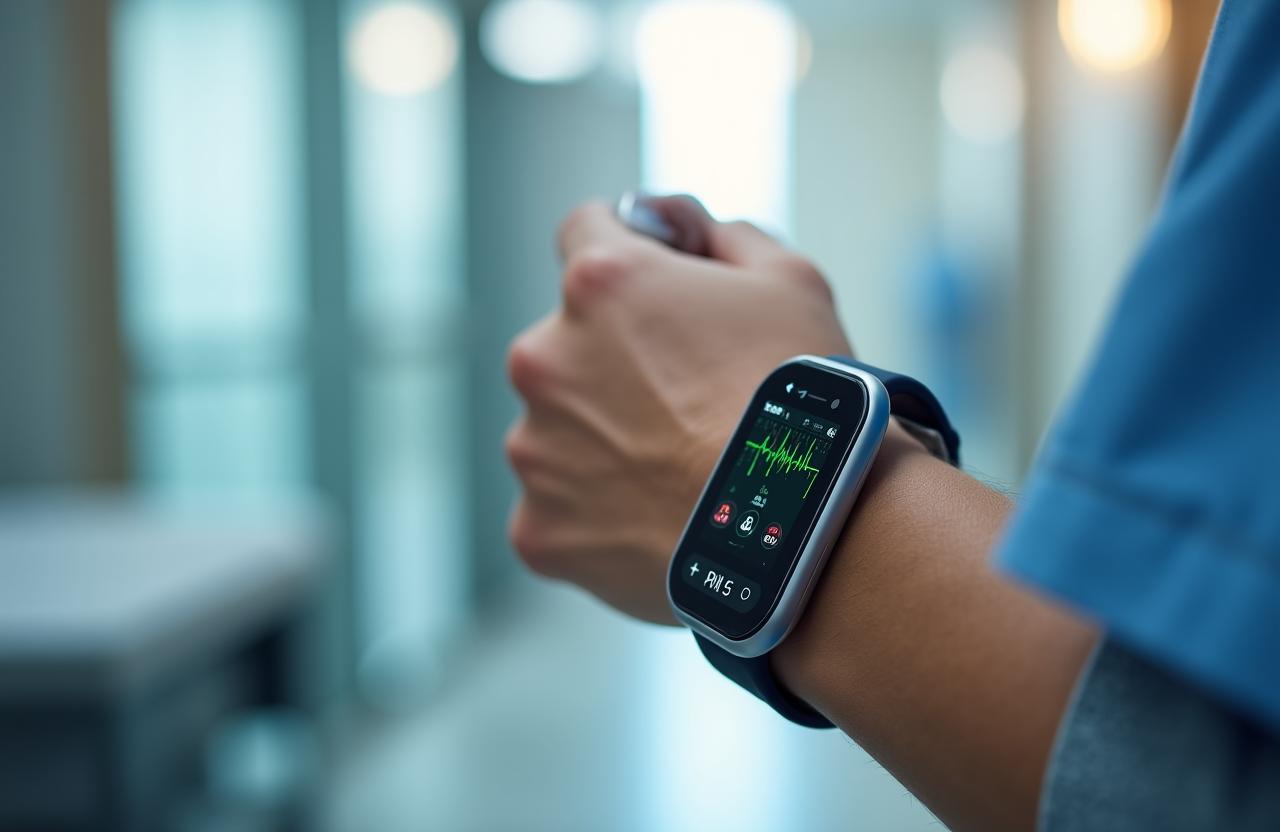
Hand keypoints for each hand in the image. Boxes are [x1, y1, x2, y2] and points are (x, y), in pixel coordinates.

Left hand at [505, 197, 852, 623]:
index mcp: (600, 285)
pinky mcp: (538, 530)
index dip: (631, 253)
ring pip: (562, 430)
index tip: (661, 288)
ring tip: (682, 470)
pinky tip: (661, 520)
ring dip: (605, 440)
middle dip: (619, 361)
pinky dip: (600, 515)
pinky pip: (560, 511)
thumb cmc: (807, 403)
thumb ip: (723, 236)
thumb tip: (681, 226)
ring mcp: (534, 450)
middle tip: (692, 402)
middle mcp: (545, 359)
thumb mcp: (792, 281)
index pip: (585, 231)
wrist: (806, 531)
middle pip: (570, 342)